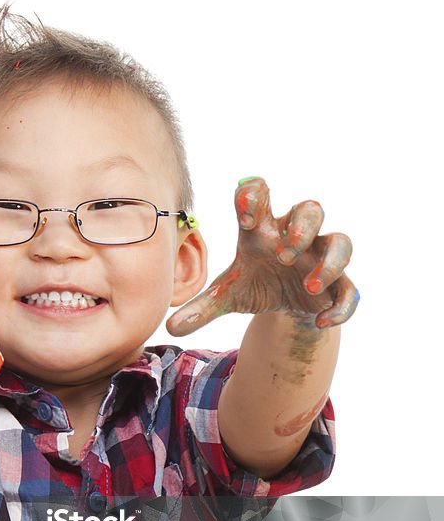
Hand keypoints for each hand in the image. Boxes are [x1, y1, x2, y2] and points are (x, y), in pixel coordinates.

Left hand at [167, 177, 358, 335]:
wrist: (287, 306)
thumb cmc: (258, 284)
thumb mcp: (229, 295)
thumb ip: (202, 307)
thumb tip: (169, 327)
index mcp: (264, 230)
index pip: (261, 194)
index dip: (255, 198)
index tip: (246, 219)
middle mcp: (297, 237)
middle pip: (312, 208)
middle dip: (301, 228)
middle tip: (283, 254)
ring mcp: (322, 259)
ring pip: (342, 242)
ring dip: (328, 263)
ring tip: (308, 286)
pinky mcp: (338, 286)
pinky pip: (350, 291)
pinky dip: (340, 306)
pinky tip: (321, 321)